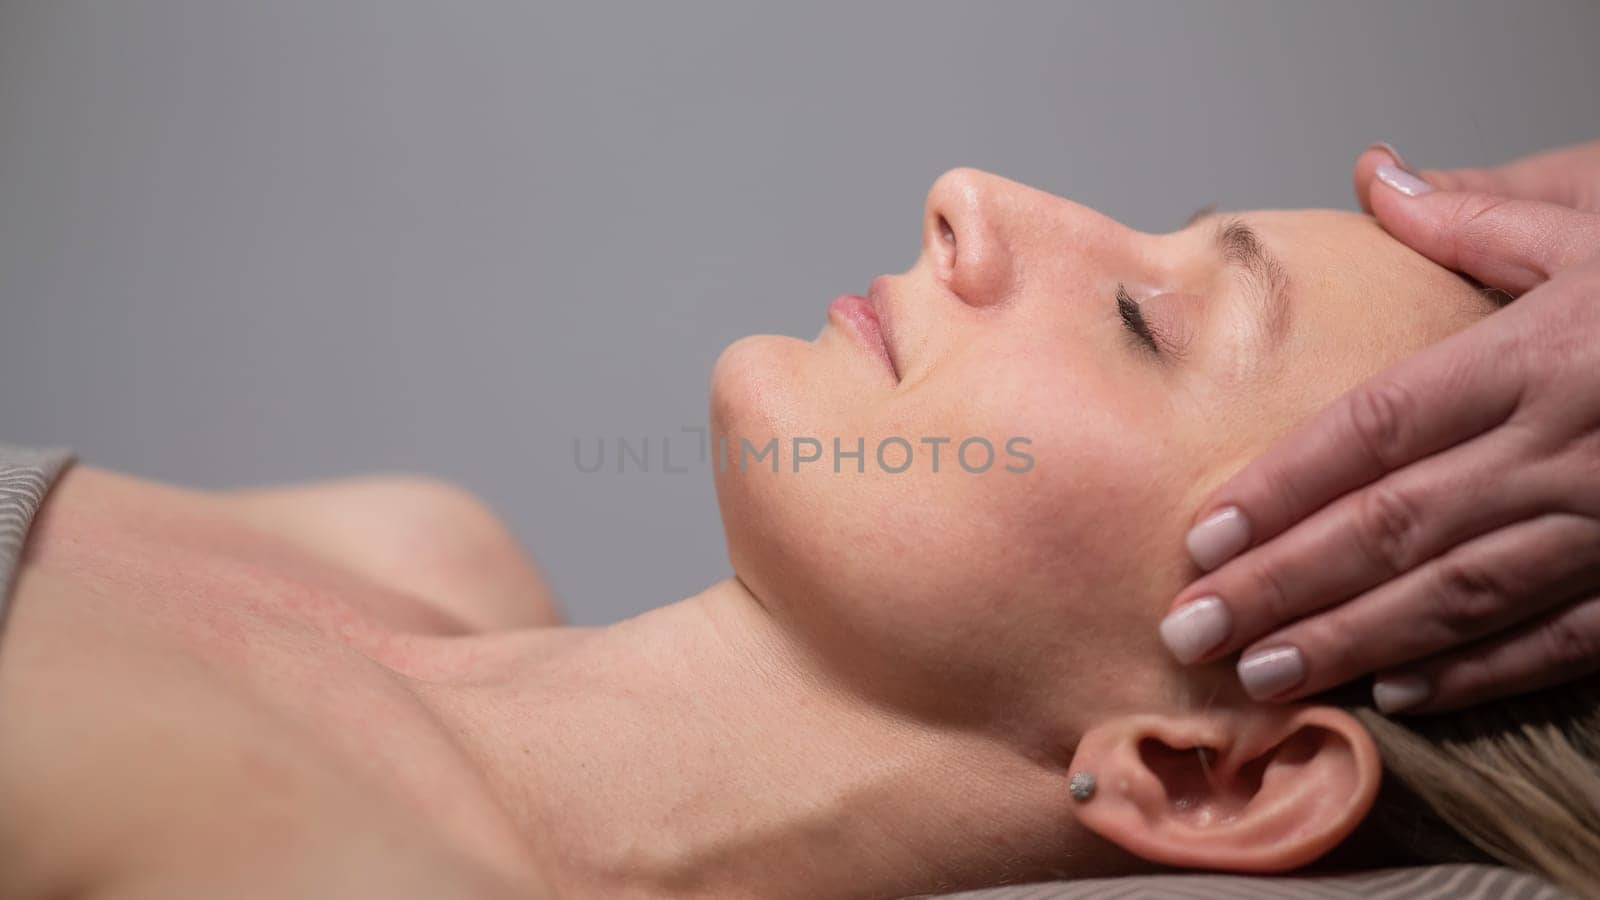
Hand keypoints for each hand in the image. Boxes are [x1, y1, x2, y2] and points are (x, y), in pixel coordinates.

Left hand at [1158, 144, 1599, 715]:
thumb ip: (1479, 218)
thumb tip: (1376, 176)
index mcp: (1534, 357)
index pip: (1375, 429)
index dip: (1281, 486)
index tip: (1203, 535)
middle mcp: (1561, 448)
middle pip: (1393, 526)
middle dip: (1282, 584)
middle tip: (1192, 629)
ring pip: (1459, 595)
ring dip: (1352, 640)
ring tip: (1261, 674)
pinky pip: (1561, 638)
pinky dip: (1479, 672)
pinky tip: (1400, 692)